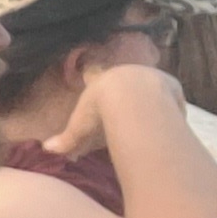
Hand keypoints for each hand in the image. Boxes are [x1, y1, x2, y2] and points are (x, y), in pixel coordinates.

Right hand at [45, 59, 189, 162]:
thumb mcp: (80, 128)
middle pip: (123, 79)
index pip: (92, 73)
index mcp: (101, 81)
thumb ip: (67, 140)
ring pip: (147, 86)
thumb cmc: (100, 111)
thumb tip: (46, 149)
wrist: (134, 99)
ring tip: (150, 114)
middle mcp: (124, 74)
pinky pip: (169, 98)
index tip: (89, 68)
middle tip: (125, 102)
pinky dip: (169, 108)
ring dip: (148, 98)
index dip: (90, 72)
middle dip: (124, 89)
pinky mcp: (171, 87)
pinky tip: (169, 120)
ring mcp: (149, 77)